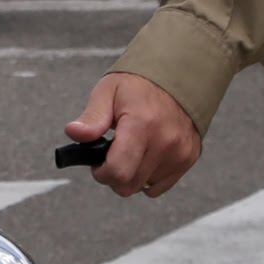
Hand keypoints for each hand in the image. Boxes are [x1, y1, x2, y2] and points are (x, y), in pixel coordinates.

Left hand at [65, 72, 201, 197]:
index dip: (101, 173)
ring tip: (131, 148)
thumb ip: (92, 117)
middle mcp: (166, 142)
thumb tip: (74, 133)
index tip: (97, 163)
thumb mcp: (108, 91)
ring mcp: (180, 152)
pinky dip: (148, 176)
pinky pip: (160, 185)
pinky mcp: (189, 158)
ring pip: (143, 187)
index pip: (118, 172)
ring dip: (132, 174)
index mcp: (142, 124)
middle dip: (114, 176)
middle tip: (111, 154)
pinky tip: (146, 155)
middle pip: (129, 185)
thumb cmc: (138, 84)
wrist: (177, 75)